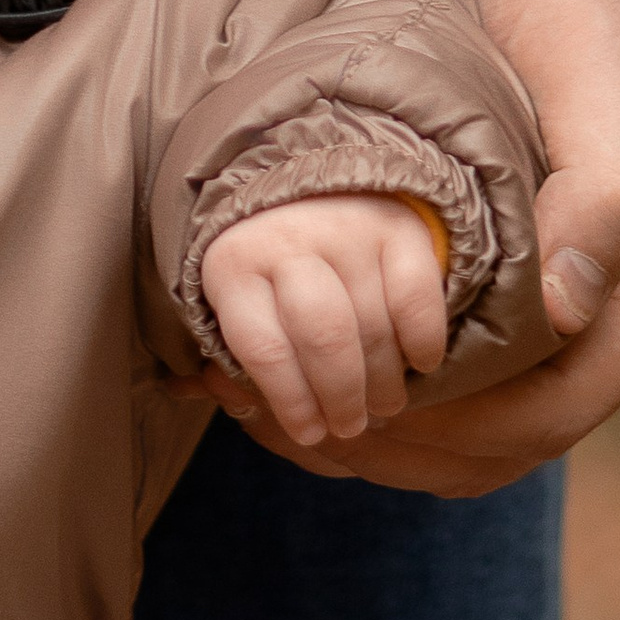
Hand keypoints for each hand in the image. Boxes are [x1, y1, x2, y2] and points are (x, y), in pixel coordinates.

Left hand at [200, 192, 449, 448]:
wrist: (315, 185)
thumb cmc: (270, 268)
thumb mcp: (235, 301)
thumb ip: (228, 354)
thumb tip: (197, 395)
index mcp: (234, 266)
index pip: (265, 351)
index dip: (291, 404)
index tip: (310, 433)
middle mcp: (289, 242)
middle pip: (325, 341)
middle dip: (342, 399)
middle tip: (352, 425)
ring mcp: (347, 230)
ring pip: (374, 327)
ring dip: (384, 381)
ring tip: (384, 405)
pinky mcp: (398, 227)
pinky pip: (417, 301)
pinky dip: (422, 342)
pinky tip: (419, 364)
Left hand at [234, 0, 619, 499]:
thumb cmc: (571, 1)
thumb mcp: (601, 82)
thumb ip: (610, 195)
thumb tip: (567, 311)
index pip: (546, 420)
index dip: (443, 437)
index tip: (339, 411)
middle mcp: (596, 321)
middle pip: (487, 448)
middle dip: (380, 448)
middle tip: (269, 415)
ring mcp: (538, 311)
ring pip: (447, 432)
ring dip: (353, 434)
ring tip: (255, 401)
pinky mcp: (480, 288)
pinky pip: (422, 382)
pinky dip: (348, 384)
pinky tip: (272, 365)